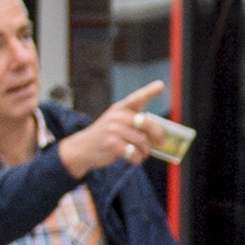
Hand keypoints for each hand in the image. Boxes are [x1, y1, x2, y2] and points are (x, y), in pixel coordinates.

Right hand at [55, 82, 175, 181]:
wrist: (83, 148)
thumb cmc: (106, 137)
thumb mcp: (117, 123)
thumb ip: (135, 123)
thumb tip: (160, 135)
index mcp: (120, 109)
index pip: (136, 98)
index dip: (149, 91)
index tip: (160, 85)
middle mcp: (117, 116)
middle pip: (146, 123)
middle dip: (157, 135)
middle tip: (161, 143)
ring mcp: (113, 129)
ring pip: (142, 140)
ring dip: (145, 151)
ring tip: (142, 154)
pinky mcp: (111, 142)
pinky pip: (133, 152)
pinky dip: (137, 158)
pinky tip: (134, 158)